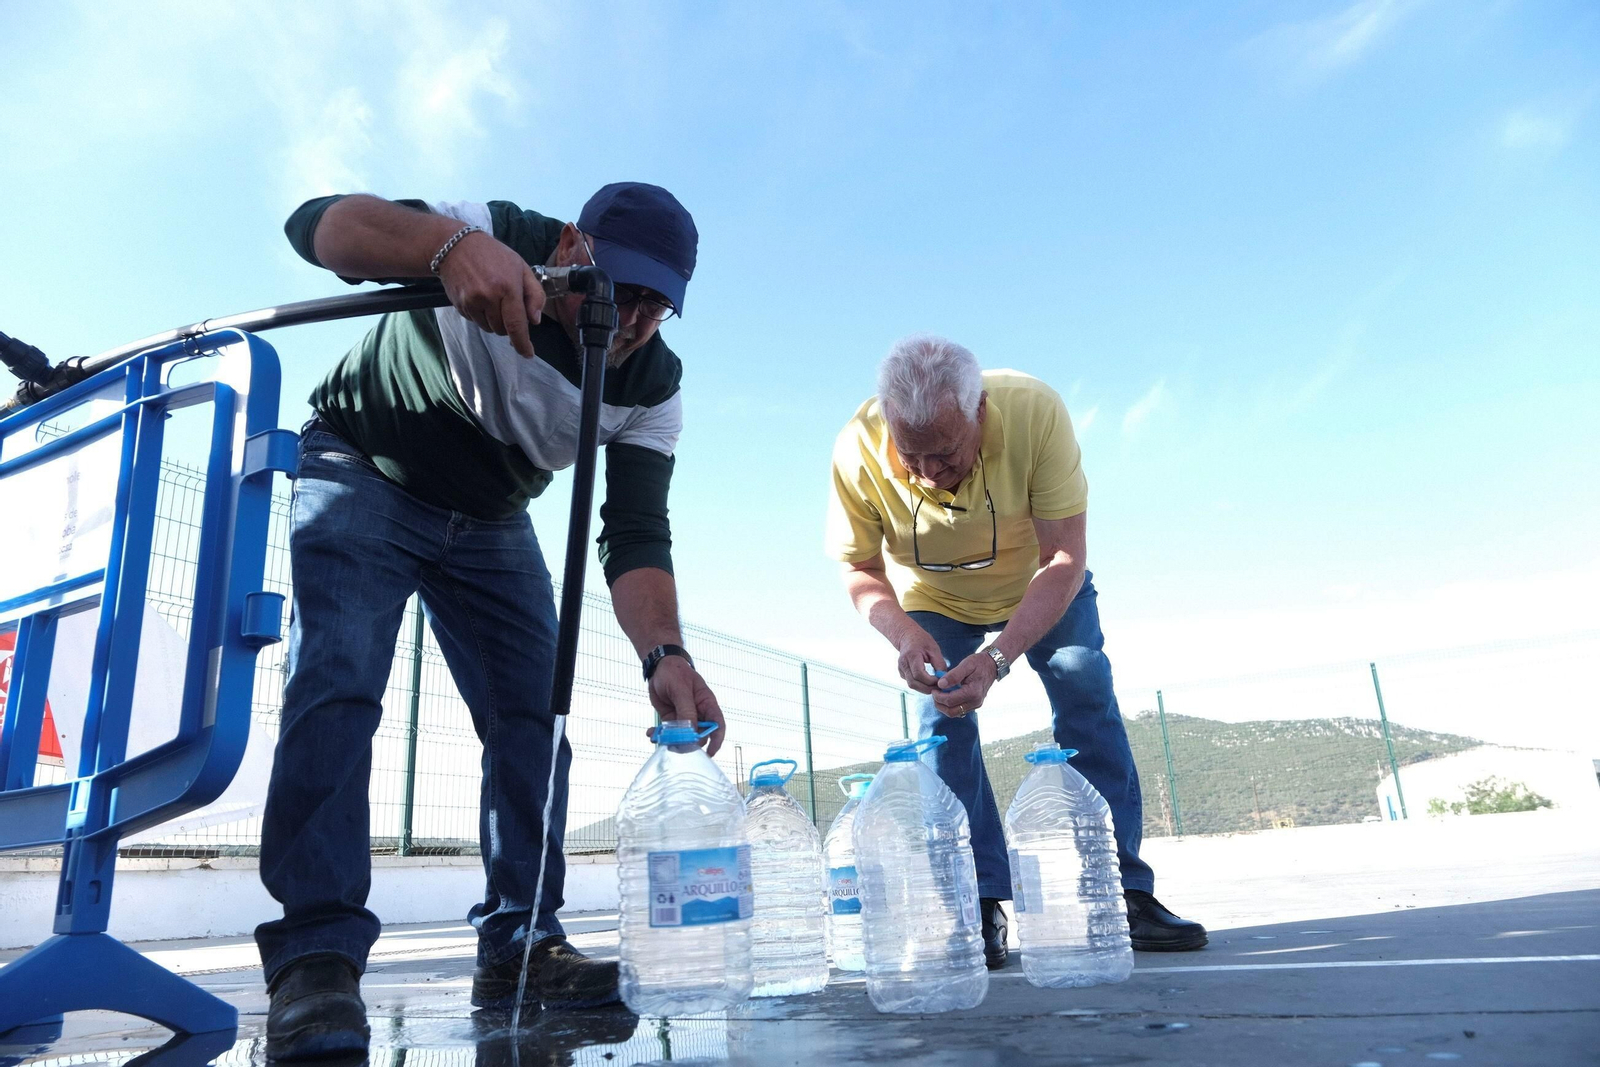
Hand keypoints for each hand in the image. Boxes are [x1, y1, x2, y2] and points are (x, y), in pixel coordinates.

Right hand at [437, 231, 546, 358]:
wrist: (456, 246)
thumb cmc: (494, 255)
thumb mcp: (521, 268)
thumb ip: (534, 294)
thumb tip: (535, 320)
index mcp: (508, 287)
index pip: (516, 324)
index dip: (522, 343)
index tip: (527, 354)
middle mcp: (488, 296)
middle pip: (503, 330)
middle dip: (509, 324)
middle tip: (507, 304)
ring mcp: (472, 302)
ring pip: (489, 328)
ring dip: (495, 321)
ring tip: (492, 298)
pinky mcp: (460, 305)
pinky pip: (476, 321)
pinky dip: (481, 315)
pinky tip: (480, 296)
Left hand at [644, 655, 727, 756]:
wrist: (659, 667)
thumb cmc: (675, 672)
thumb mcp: (681, 690)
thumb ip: (686, 711)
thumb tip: (691, 732)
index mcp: (707, 703)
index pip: (718, 724)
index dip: (717, 740)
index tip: (710, 752)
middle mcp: (698, 713)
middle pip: (699, 735)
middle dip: (688, 742)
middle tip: (674, 744)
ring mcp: (684, 717)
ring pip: (683, 736)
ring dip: (671, 740)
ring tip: (658, 737)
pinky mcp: (671, 719)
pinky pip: (669, 732)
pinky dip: (660, 735)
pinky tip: (651, 733)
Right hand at [895, 626, 948, 694]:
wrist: (908, 636)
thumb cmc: (922, 640)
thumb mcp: (934, 649)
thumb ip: (939, 664)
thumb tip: (944, 678)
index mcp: (911, 656)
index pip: (919, 674)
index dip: (930, 681)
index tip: (941, 680)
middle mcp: (903, 664)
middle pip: (913, 683)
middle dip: (927, 688)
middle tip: (940, 688)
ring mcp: (901, 669)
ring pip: (912, 685)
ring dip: (924, 689)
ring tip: (936, 686)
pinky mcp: (902, 673)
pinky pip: (911, 683)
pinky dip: (921, 686)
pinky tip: (929, 683)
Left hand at [932, 652, 997, 717]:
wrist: (992, 665)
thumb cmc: (979, 663)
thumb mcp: (966, 664)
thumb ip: (953, 675)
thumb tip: (940, 684)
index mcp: (973, 692)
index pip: (950, 701)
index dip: (938, 696)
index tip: (934, 689)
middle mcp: (975, 702)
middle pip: (951, 711)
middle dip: (939, 704)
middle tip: (935, 693)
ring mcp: (976, 705)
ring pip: (954, 713)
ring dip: (944, 706)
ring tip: (940, 694)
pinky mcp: (974, 705)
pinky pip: (959, 710)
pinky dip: (951, 705)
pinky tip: (948, 695)